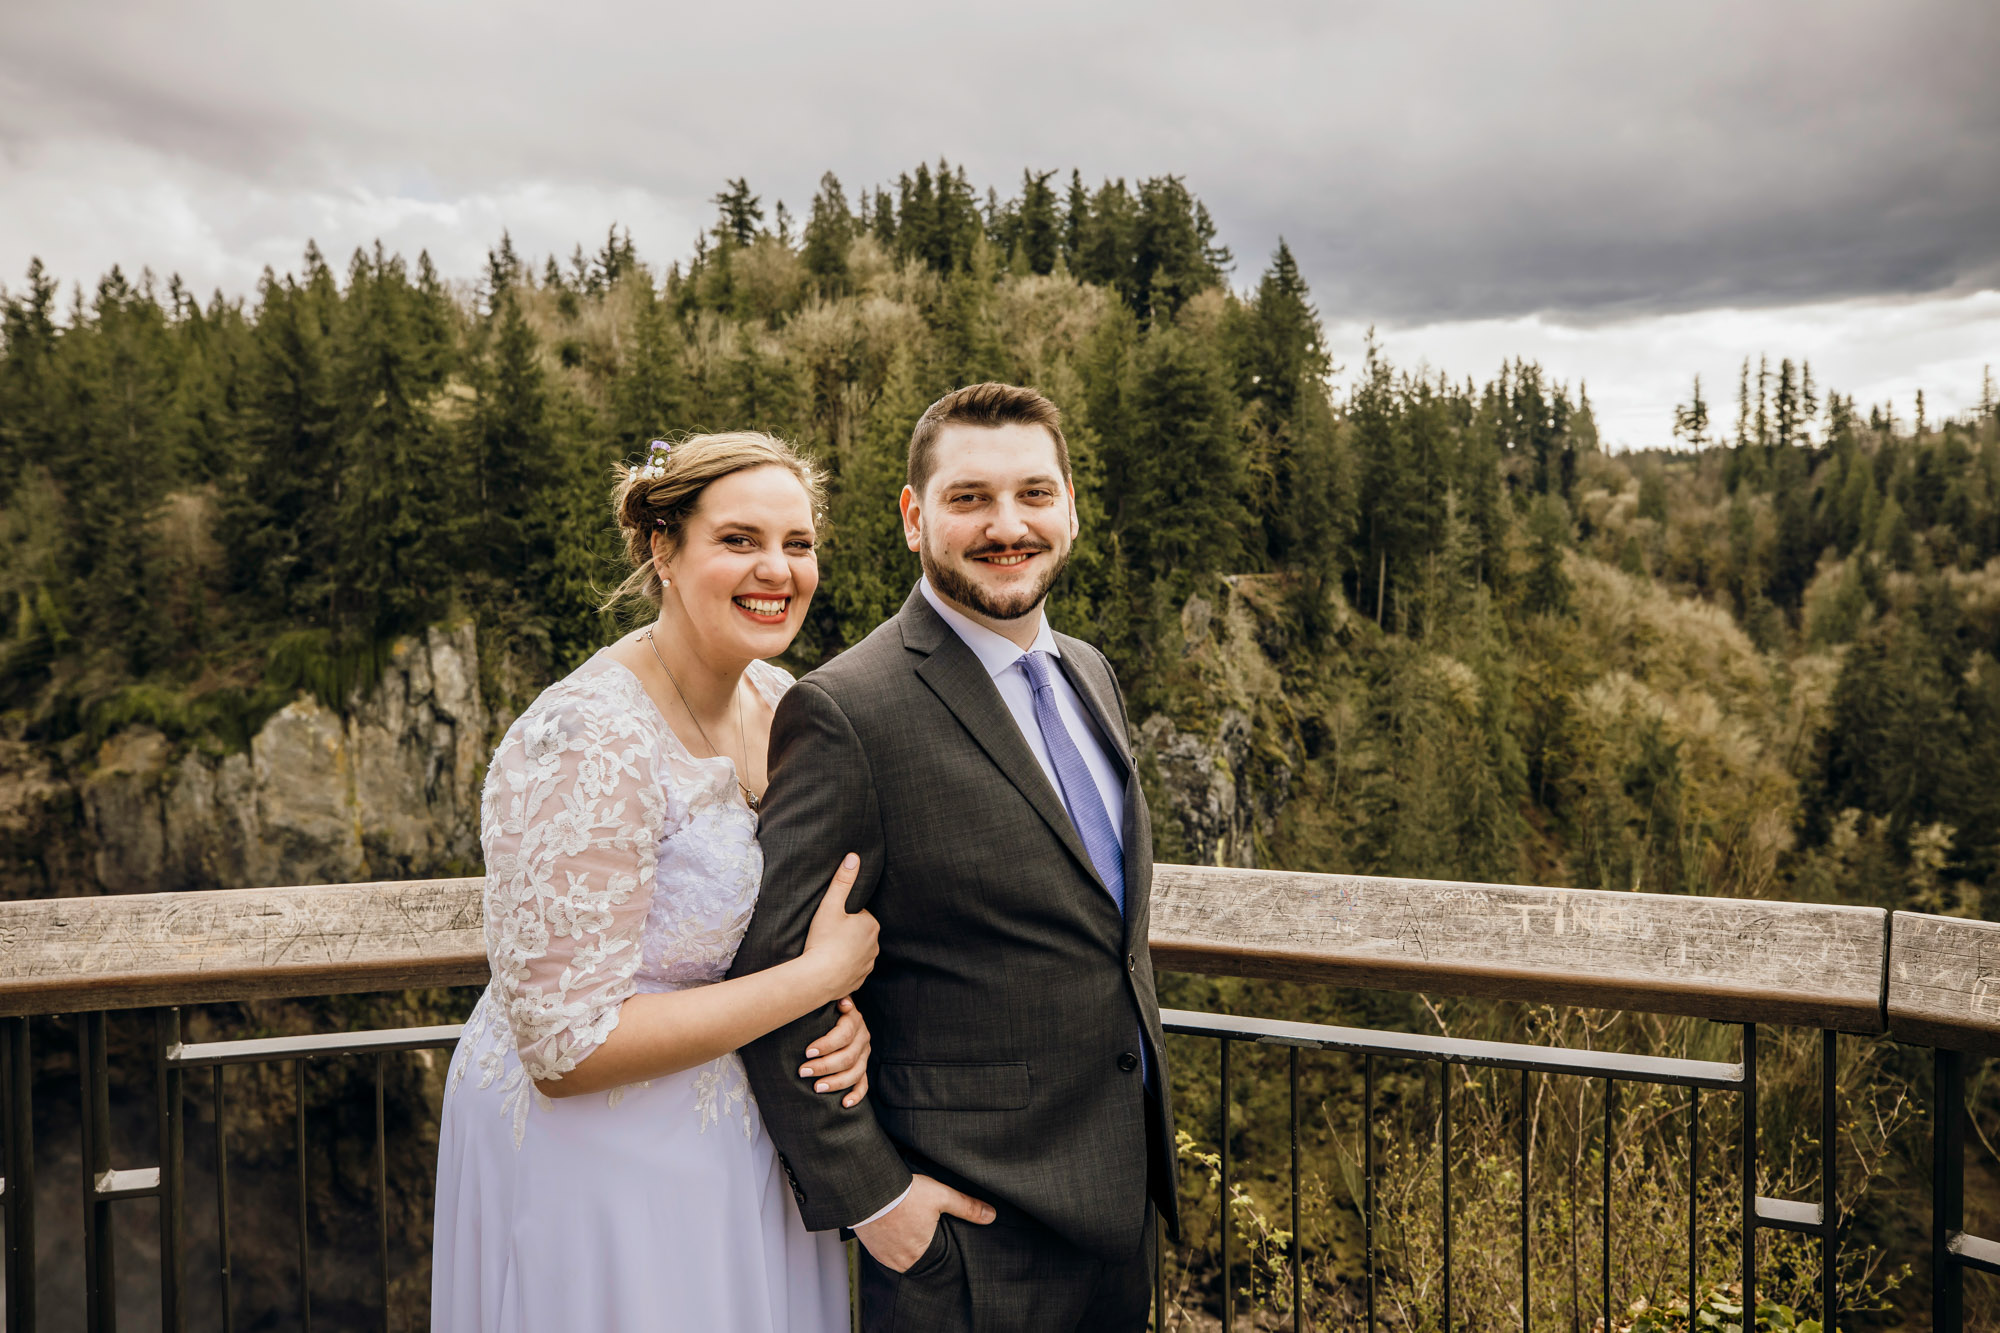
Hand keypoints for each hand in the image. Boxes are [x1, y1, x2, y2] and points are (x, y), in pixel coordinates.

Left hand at [799, 996, 870, 1107]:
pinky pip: (863, 1084)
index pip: (845, 1034)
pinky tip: (844, 1103)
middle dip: (825, 1066)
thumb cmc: (823, 1010)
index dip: (827, 1044)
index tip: (807, 1052)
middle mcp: (862, 1037)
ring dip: (837, 1082)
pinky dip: (856, 1095)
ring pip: (856, 1072)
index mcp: (854, 1020)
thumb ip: (829, 999)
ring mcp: (864, 1054)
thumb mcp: (825, 1001)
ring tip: (816, 1088)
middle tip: (803, 1072)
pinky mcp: (862, 1068)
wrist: (833, 1015)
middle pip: (849, 1056)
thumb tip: (842, 1003)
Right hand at [801, 853, 877, 997]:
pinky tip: (829, 966)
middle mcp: (875, 945)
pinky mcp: (859, 980)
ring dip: (844, 950)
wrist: (818, 978)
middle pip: (857, 932)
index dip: (841, 916)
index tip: (830, 921)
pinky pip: (852, 969)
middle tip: (825, 935)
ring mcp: (868, 965)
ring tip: (826, 951)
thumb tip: (853, 856)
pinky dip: (843, 968)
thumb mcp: (830, 905)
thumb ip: (842, 880)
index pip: (857, 914)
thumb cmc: (824, 940)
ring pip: (855, 951)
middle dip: (844, 933)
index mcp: (871, 925)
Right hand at [854, 1174, 995, 1273]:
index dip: (940, 1246)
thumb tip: (991, 1216)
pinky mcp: (870, 1248)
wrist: (869, 1187)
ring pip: (900, 1256)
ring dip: (905, 1245)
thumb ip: (967, 1207)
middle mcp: (902, 1261)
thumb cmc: (904, 1193)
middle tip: (923, 1229)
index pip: (937, 1259)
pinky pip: (884, 1251)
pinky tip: (893, 1228)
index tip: (940, 1236)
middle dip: (922, 1246)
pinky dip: (890, 1242)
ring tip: (908, 1227)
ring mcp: (884, 1256)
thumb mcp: (941, 1196)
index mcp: (922, 1254)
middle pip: (918, 1258)